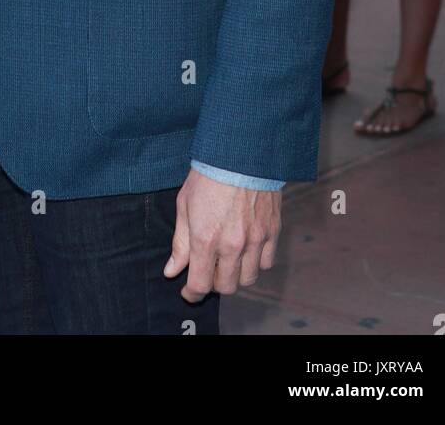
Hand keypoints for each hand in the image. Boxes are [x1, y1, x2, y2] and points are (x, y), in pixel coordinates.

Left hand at [164, 168, 281, 300]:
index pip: (200, 284)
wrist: (240, 151)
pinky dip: (255, 263)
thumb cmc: (208, 174)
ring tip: (226, 260)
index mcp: (206, 239)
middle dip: (213, 283)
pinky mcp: (272, 231)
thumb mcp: (185, 205)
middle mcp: (232, 244)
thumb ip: (180, 243)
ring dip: (235, 275)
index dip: (192, 293)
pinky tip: (246, 250)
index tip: (188, 291)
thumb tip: (172, 270)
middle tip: (207, 270)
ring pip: (247, 279)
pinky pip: (265, 263)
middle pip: (225, 287)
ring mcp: (255, 239)